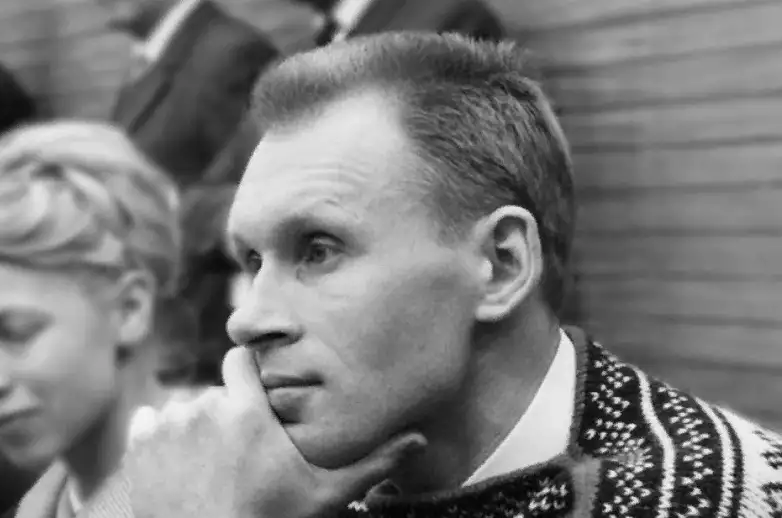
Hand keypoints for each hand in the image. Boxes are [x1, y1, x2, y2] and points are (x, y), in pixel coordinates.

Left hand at [124, 347, 425, 517]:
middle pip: (217, 390)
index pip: (241, 357)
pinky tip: (180, 463)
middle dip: (228, 411)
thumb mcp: (322, 496)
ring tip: (212, 464)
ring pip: (186, 407)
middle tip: (242, 450)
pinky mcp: (139, 446)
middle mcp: (202, 406)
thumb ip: (369, 463)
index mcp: (245, 409)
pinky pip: (151, 422)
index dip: (249, 373)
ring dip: (196, 426)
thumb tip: (418, 441)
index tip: (257, 394)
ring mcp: (166, 425)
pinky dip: (161, 436)